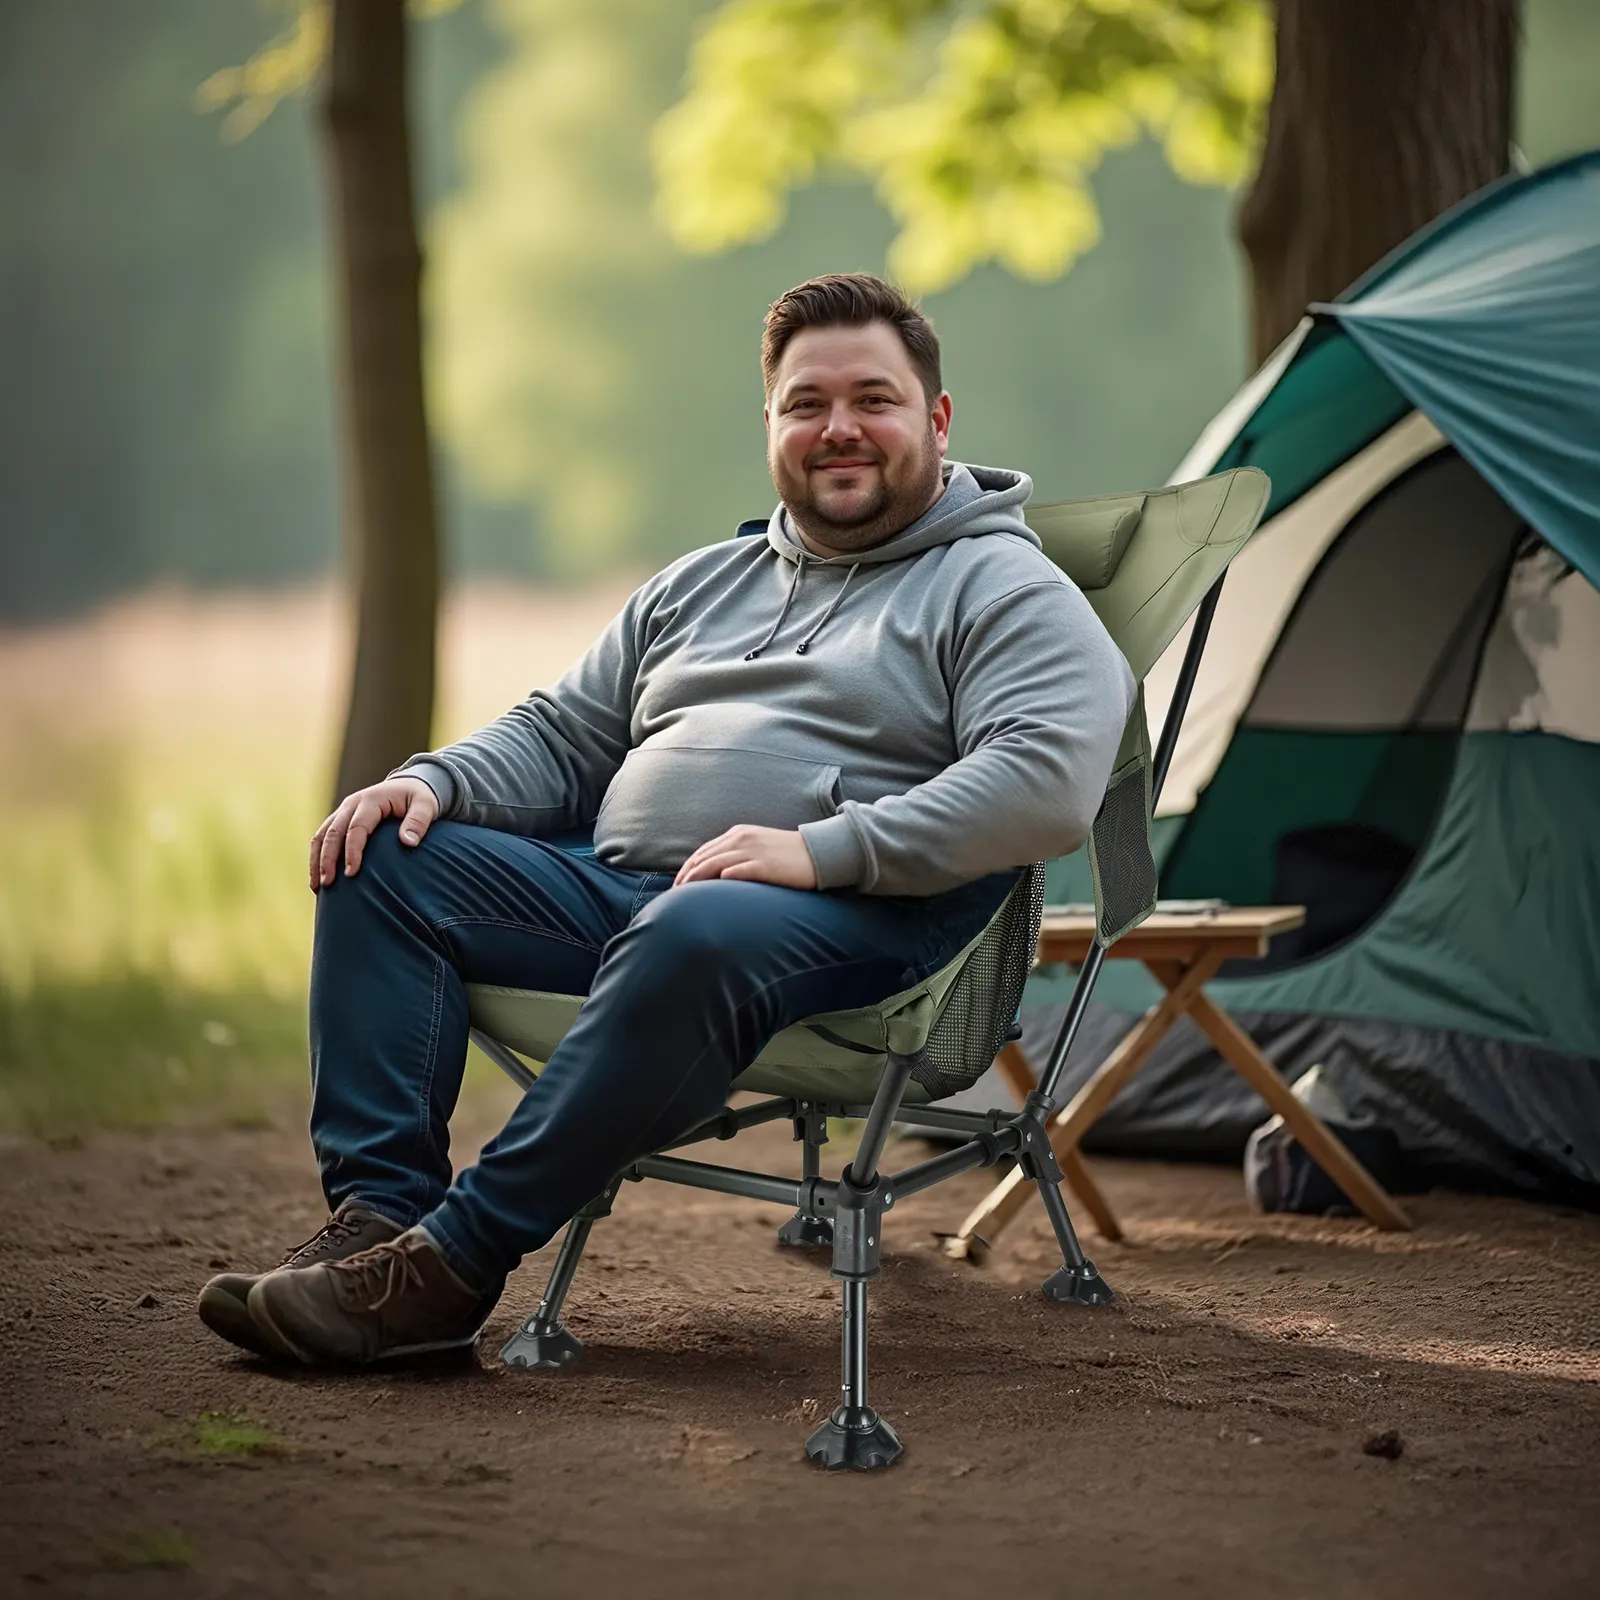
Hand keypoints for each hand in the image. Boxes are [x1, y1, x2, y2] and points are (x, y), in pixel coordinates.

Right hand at [310, 776, 439, 889]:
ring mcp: (343, 811)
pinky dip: (318, 856)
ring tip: (317, 887)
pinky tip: (319, 877)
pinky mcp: (340, 819)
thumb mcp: (426, 806)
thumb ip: (419, 822)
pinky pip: (323, 837)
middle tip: (327, 884)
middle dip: (327, 859)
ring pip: (322, 835)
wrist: (408, 785)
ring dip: (317, 860)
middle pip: (333, 832)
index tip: (351, 873)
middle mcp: (352, 804)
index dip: (352, 850)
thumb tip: (408, 842)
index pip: (357, 827)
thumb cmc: (419, 799)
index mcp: (372, 800)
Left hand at [673, 825, 817, 889]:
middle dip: (686, 876)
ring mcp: (753, 851)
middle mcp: (742, 839)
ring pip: (715, 864)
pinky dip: (723, 878)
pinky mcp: (765, 865)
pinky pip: (739, 871)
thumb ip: (736, 854)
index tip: (677, 885)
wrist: (818, 852)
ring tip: (685, 896)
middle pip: (704, 858)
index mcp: (738, 833)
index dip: (687, 868)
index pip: (703, 851)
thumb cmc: (787, 854)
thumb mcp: (758, 846)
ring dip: (697, 880)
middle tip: (674, 895)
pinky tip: (713, 889)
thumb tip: (715, 873)